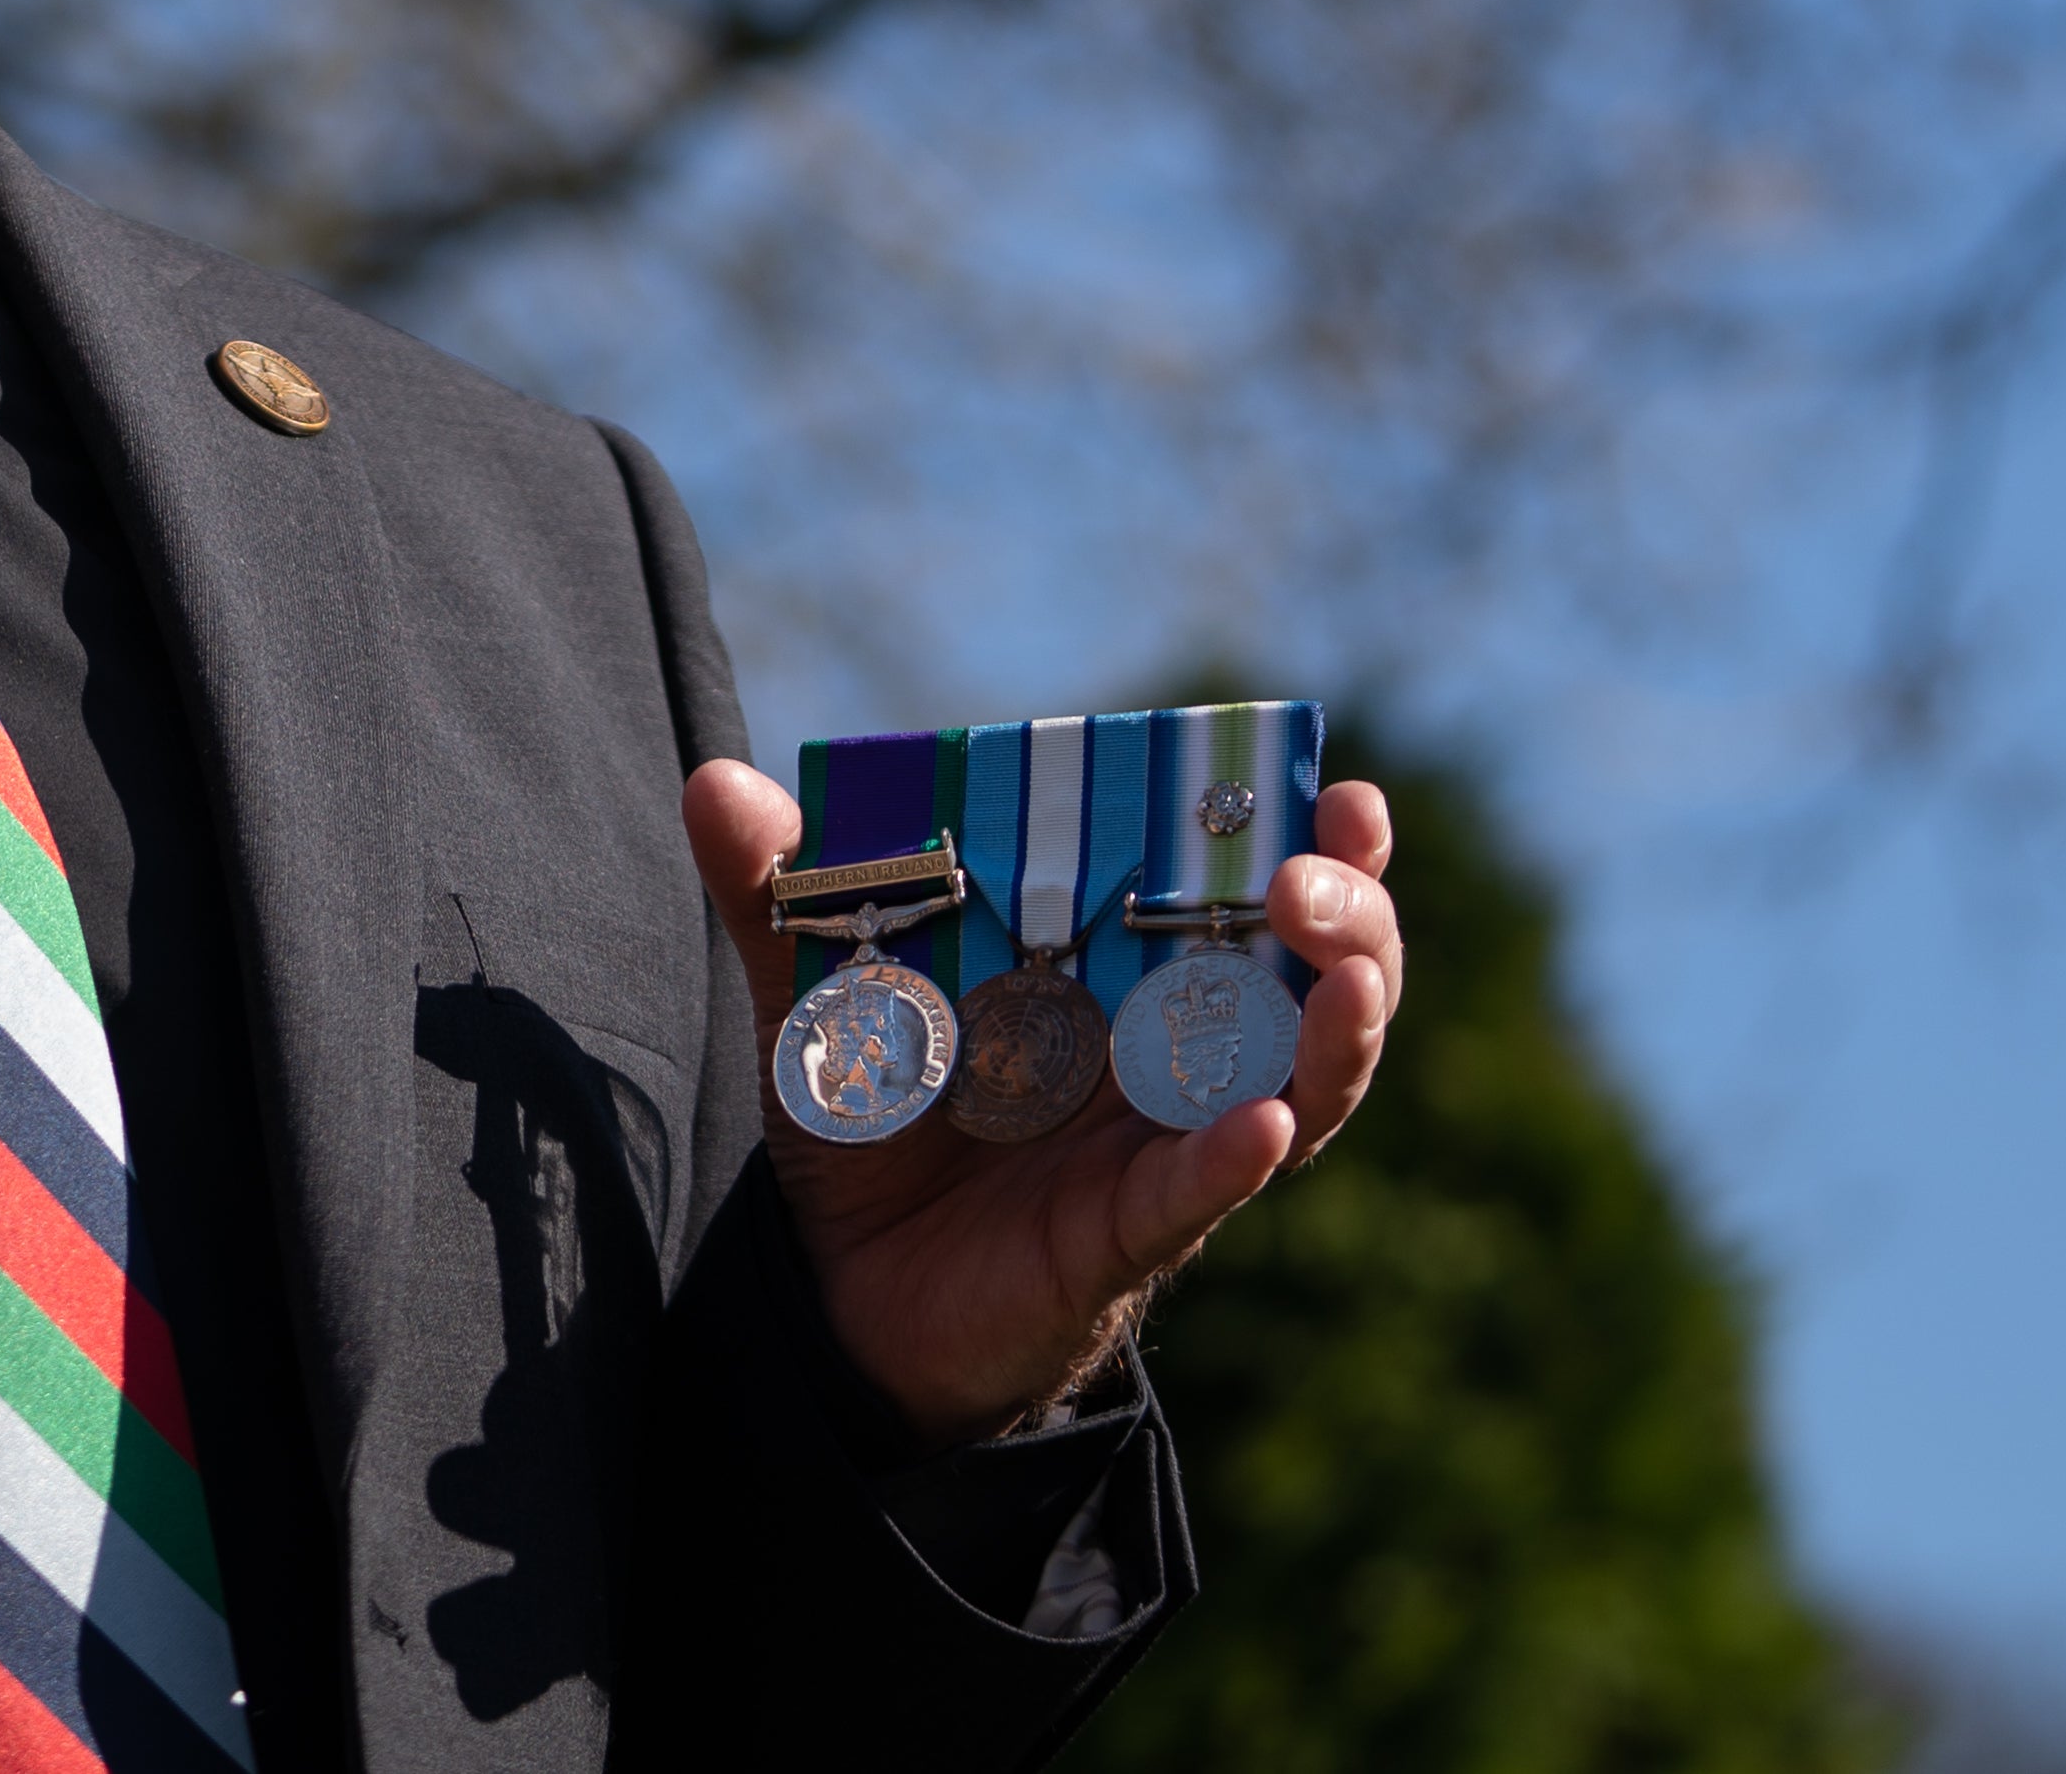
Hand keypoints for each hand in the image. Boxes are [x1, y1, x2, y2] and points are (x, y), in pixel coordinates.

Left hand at [681, 758, 1404, 1444]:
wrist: (838, 1283)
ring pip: (1303, 1084)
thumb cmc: (867, 1116)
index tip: (1335, 786)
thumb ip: (779, 894)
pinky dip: (1229, 1159)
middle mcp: (1170, 1050)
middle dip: (1348, 917)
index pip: (1251, 888)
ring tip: (1348, 982)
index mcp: (1124, 969)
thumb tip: (716, 782)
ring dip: (1338, 1032)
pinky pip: (1196, 1195)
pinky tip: (1260, 1125)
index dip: (1310, 840)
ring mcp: (1160, 1143)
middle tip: (1309, 873)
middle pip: (1315, 976)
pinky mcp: (1124, 1232)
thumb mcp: (816, 994)